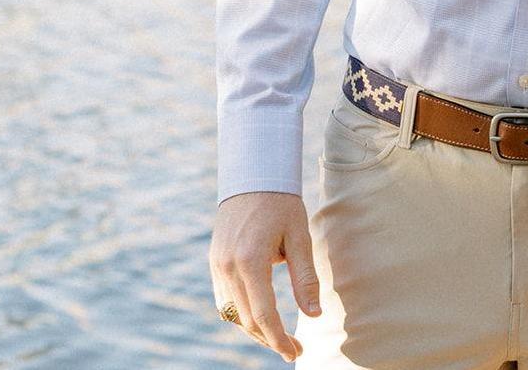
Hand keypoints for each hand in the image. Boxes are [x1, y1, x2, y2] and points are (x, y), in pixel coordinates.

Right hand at [209, 191, 319, 361]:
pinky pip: (224, 300)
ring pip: (232, 313)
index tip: (296, 353)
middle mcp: (228, 267)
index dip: (278, 339)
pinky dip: (241, 313)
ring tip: (278, 338)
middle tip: (292, 350)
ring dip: (254, 329)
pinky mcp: (214, 263)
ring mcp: (217, 266)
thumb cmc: (281, 202)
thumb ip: (305, 277)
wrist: (252, 175)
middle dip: (269, 339)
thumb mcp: (299, 236)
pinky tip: (259, 317)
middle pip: (246, 320)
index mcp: (250, 261)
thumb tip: (314, 314)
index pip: (263, 314)